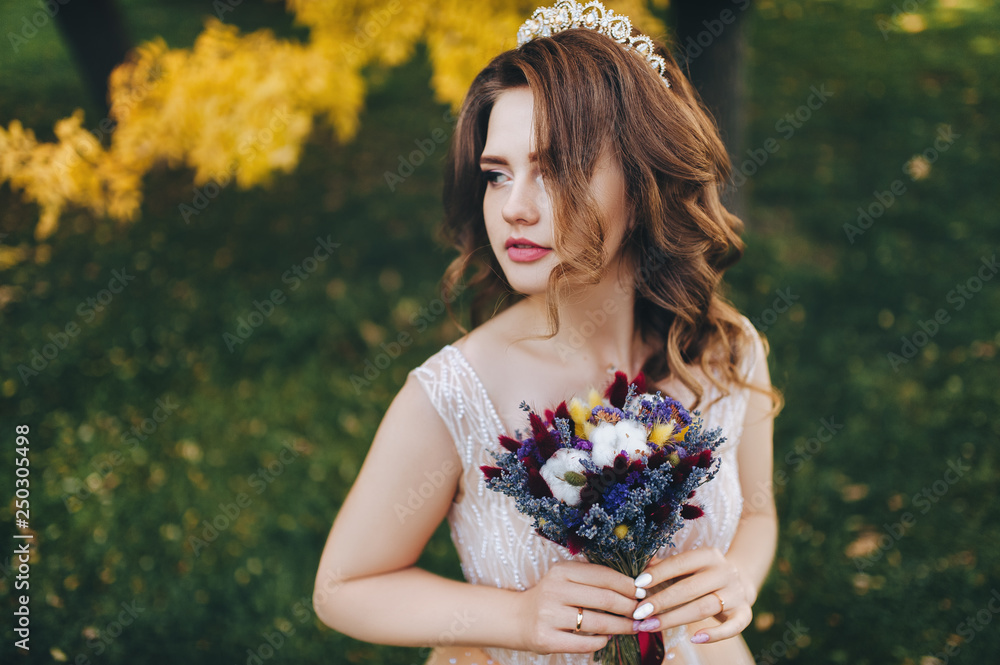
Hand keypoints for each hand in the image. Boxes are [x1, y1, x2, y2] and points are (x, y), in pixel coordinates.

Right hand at [512, 560, 642, 654]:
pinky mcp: (546, 638)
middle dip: (629, 607)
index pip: (604, 576)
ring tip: (633, 627)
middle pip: (605, 599)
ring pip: (598, 623)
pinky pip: (584, 643)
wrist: (517, 618)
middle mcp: (554, 590)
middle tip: (642, 612)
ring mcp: (549, 615)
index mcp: (561, 571)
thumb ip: (594, 579)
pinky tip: (607, 638)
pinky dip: (601, 642)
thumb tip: (635, 587)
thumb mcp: (566, 579)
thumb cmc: (551, 597)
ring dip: (621, 627)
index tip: (643, 592)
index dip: (628, 585)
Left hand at [631, 548, 753, 643]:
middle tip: (639, 613)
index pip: (680, 563)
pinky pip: (732, 628)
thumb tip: (640, 570)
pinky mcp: (745, 614)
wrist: (741, 581)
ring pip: (703, 608)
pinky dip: (714, 635)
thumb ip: (665, 567)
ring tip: (650, 626)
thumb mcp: (688, 566)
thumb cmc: (703, 574)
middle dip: (661, 601)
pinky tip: (694, 639)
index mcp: (709, 556)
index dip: (658, 573)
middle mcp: (725, 572)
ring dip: (674, 619)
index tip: (638, 585)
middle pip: (689, 588)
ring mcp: (736, 594)